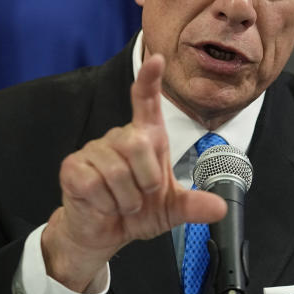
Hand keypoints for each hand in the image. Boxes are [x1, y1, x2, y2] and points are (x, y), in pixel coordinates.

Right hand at [41, 54, 227, 291]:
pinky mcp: (73, 167)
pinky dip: (105, 203)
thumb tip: (220, 207)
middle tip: (142, 197)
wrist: (103, 234)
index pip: (147, 101)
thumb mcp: (171, 211)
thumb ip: (194, 206)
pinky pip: (94, 183)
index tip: (157, 59)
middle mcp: (120, 137)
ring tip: (123, 204)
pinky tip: (102, 205)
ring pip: (117, 170)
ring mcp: (94, 150)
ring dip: (127, 199)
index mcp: (147, 138)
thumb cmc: (137, 212)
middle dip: (147, 180)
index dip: (150, 79)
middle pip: (138, 144)